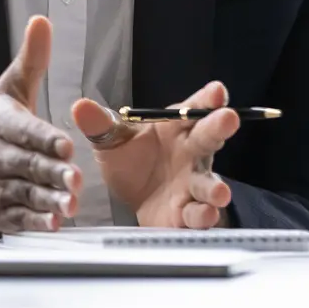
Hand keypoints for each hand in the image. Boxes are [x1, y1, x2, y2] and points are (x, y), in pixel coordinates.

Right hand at [0, 16, 80, 232]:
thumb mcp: (8, 90)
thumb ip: (31, 60)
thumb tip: (42, 22)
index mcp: (0, 123)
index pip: (24, 130)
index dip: (44, 139)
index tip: (65, 145)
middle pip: (25, 164)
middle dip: (50, 172)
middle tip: (74, 178)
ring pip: (23, 193)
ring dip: (47, 200)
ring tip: (69, 204)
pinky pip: (16, 218)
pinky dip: (35, 222)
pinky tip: (54, 223)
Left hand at [71, 80, 239, 228]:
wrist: (134, 194)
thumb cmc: (133, 157)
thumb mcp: (112, 138)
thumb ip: (99, 124)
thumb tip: (80, 106)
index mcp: (174, 128)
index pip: (192, 109)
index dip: (206, 99)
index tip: (217, 90)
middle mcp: (190, 153)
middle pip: (208, 138)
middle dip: (218, 127)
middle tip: (228, 117)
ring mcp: (192, 184)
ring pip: (208, 183)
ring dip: (215, 187)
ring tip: (219, 191)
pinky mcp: (187, 212)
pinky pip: (198, 214)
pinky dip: (202, 217)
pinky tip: (203, 216)